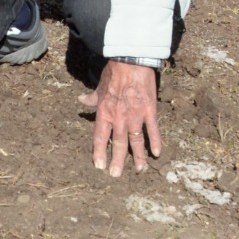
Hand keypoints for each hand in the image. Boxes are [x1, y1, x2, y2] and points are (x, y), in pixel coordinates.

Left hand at [81, 60, 159, 177]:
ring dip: (137, 156)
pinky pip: (153, 130)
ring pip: (136, 141)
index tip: (99, 166)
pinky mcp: (150, 111)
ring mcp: (135, 115)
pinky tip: (157, 154)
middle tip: (116, 175)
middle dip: (117, 161)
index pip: (100, 137)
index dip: (99, 152)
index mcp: (105, 112)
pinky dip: (156, 142)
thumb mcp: (99, 87)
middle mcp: (119, 117)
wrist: (131, 62)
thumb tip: (81, 100)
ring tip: (138, 170)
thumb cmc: (113, 74)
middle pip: (118, 143)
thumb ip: (92, 98)